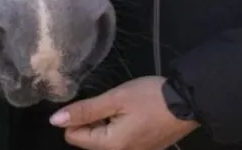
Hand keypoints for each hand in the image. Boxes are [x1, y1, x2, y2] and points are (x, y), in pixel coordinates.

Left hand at [49, 76, 198, 149]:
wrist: (187, 102)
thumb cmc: (149, 97)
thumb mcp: (116, 98)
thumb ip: (86, 110)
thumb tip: (55, 120)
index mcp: (111, 146)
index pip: (75, 137)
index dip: (76, 116)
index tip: (91, 100)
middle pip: (90, 140)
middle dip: (92, 119)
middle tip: (108, 100)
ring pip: (105, 139)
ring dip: (106, 121)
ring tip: (119, 104)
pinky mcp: (145, 148)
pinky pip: (121, 140)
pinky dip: (119, 125)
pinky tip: (130, 112)